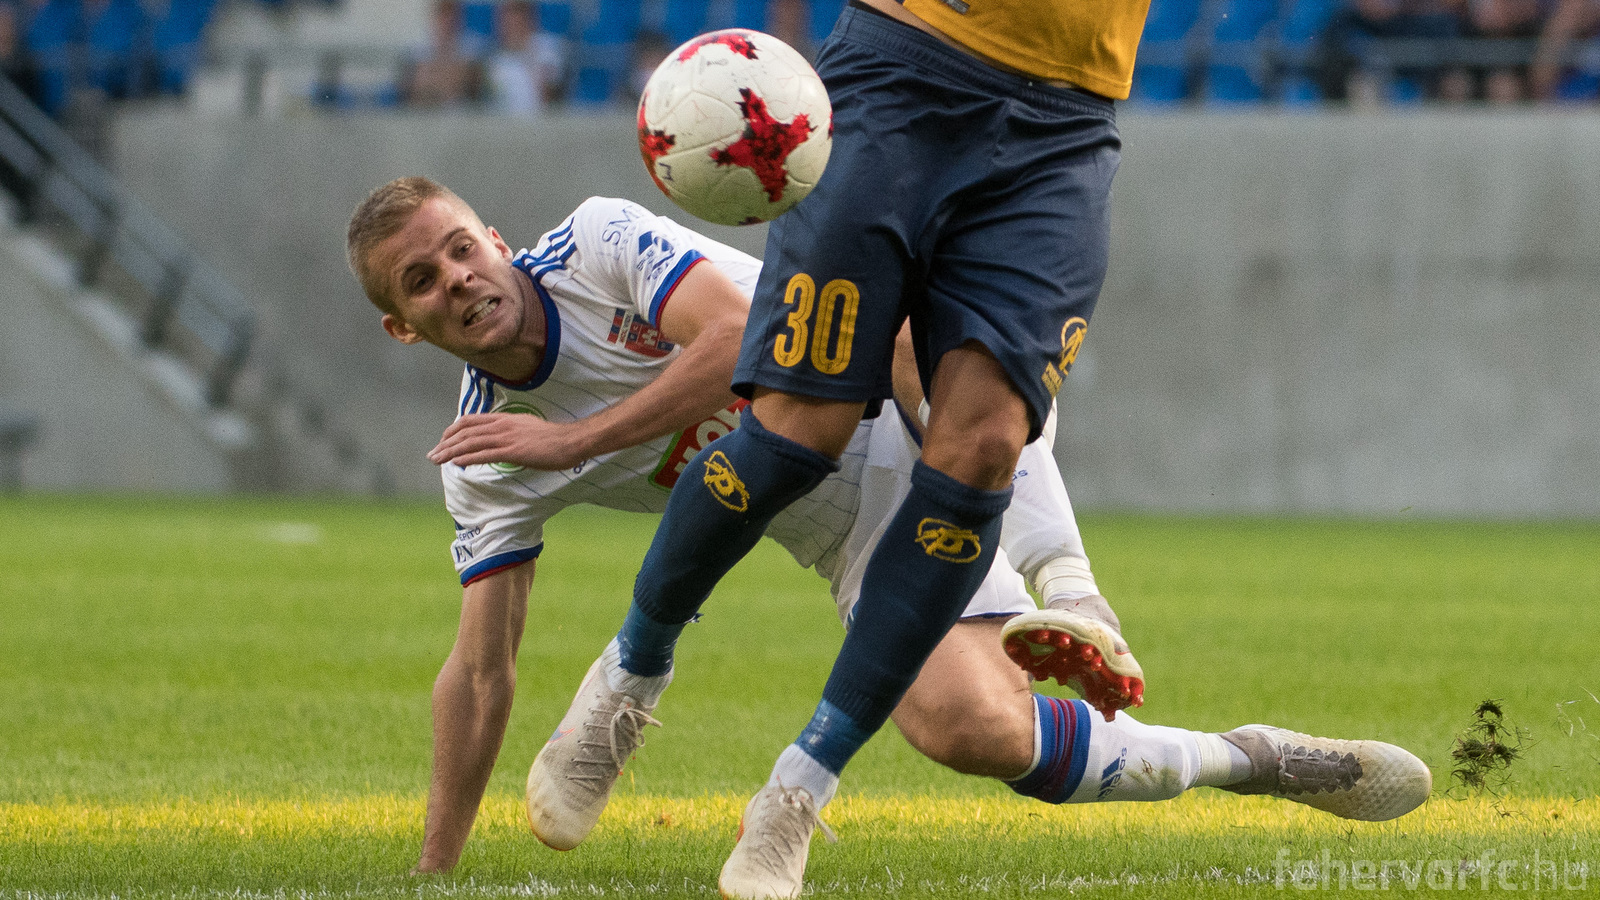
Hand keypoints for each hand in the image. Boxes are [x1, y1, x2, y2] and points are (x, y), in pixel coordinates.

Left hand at [428, 413, 588, 470]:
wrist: (570, 441)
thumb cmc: (552, 438)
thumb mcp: (526, 428)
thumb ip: (510, 432)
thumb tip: (499, 441)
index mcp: (504, 419)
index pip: (470, 421)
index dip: (452, 430)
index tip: (443, 440)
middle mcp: (502, 426)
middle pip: (465, 432)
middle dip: (445, 443)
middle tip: (432, 455)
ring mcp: (507, 438)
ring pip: (471, 443)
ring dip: (450, 452)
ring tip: (437, 460)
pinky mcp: (514, 451)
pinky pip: (485, 454)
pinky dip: (468, 458)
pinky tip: (457, 463)